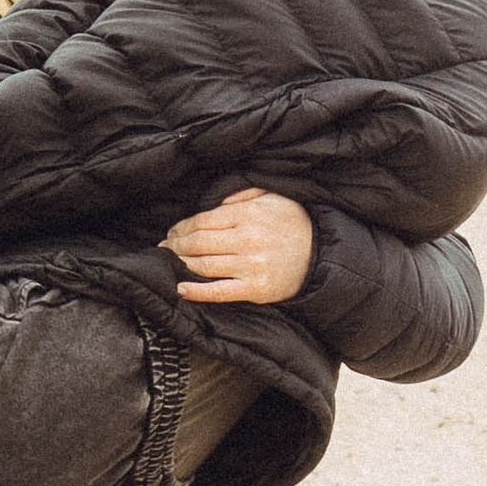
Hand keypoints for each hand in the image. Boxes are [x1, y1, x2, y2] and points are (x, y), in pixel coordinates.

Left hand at [163, 188, 313, 305]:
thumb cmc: (295, 224)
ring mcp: (250, 266)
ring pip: (203, 265)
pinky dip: (197, 291)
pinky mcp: (255, 288)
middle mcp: (246, 239)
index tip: (172, 232)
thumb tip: (215, 203)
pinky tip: (180, 288)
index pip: (202, 220)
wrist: (322, 255)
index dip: (181, 227)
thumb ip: (243, 194)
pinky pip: (219, 291)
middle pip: (198, 242)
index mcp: (248, 214)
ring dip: (181, 264)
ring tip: (169, 262)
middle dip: (175, 245)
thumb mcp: (273, 197)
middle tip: (164, 247)